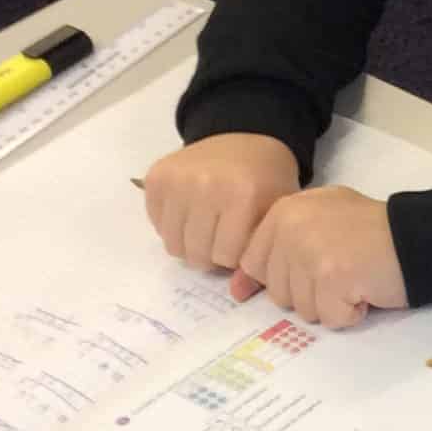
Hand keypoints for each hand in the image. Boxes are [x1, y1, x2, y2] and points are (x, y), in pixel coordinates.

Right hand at [145, 134, 299, 270]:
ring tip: (207, 228)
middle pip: (196, 253)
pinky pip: (157, 224)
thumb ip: (259, 257)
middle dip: (211, 254)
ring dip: (190, 244)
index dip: (235, 256)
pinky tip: (191, 212)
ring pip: (173, 244)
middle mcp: (205, 185)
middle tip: (222, 237)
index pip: (226, 256)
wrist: (247, 136)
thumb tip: (237, 295)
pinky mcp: (156, 177)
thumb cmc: (268, 180)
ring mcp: (177, 179)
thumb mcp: (275, 216)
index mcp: (242, 196)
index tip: (243, 241)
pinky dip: (172, 226)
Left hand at [233, 186, 408, 328]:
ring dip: (332, 304)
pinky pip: (330, 318)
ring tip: (356, 278)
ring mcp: (310, 253)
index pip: (255, 265)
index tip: (316, 271)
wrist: (420, 235)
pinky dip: (351, 313)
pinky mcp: (332, 278)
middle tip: (343, 271)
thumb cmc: (373, 232)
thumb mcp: (320, 223)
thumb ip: (277, 249)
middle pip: (278, 292)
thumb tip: (236, 290)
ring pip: (303, 309)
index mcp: (284, 212)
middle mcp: (290, 229)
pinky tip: (366, 290)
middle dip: (311, 292)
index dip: (285, 278)